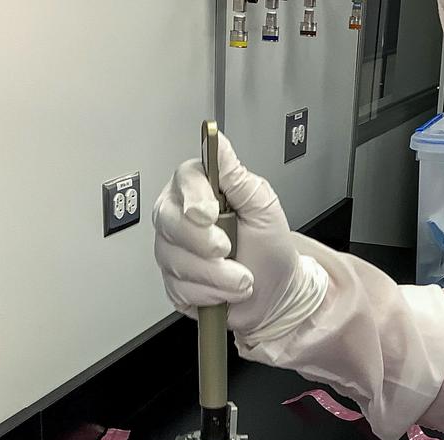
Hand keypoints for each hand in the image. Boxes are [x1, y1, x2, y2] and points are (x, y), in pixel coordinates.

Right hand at [153, 132, 326, 341]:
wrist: (275, 292)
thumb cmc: (269, 248)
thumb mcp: (263, 205)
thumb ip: (237, 175)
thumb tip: (217, 142)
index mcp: (200, 191)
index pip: (183, 181)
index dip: (193, 198)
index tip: (211, 214)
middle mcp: (179, 218)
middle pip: (168, 221)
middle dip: (201, 241)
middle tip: (228, 249)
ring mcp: (173, 251)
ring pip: (174, 259)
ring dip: (215, 275)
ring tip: (242, 277)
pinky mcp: (173, 283)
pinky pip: (179, 288)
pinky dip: (209, 294)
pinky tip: (226, 292)